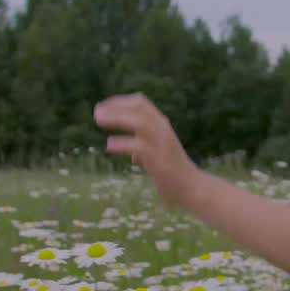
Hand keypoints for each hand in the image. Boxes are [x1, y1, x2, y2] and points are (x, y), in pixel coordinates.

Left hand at [94, 94, 202, 208]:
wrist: (193, 189)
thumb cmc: (175, 173)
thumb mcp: (160, 157)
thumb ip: (146, 153)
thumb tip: (133, 156)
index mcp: (162, 125)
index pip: (141, 103)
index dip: (120, 102)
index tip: (104, 106)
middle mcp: (163, 130)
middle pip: (139, 108)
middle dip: (116, 107)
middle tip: (96, 111)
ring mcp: (162, 143)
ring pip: (139, 122)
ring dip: (117, 118)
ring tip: (98, 120)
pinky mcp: (159, 160)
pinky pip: (138, 146)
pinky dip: (122, 143)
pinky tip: (109, 145)